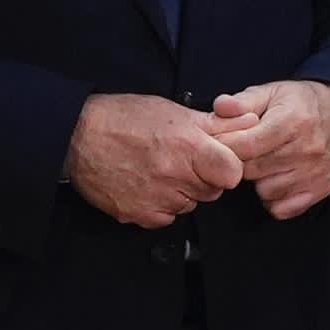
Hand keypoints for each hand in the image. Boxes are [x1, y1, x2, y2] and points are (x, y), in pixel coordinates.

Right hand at [68, 93, 242, 228]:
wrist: (77, 137)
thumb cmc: (124, 118)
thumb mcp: (173, 111)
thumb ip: (216, 122)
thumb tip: (252, 120)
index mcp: (187, 146)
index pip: (232, 172)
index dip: (227, 166)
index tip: (216, 159)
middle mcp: (174, 176)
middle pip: (212, 191)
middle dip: (203, 178)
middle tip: (180, 159)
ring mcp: (156, 199)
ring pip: (189, 205)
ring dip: (181, 192)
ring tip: (159, 169)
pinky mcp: (139, 215)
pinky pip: (166, 218)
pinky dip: (161, 205)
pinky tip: (146, 184)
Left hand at [205, 80, 329, 219]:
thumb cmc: (301, 104)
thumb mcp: (272, 92)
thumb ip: (243, 101)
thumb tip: (221, 107)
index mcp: (292, 121)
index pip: (245, 146)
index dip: (226, 146)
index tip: (222, 143)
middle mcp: (307, 150)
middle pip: (252, 170)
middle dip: (241, 162)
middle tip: (244, 152)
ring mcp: (315, 173)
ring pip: (265, 191)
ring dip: (258, 181)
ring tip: (264, 163)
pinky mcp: (320, 190)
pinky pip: (282, 208)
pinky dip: (274, 198)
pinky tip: (275, 179)